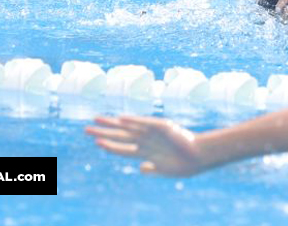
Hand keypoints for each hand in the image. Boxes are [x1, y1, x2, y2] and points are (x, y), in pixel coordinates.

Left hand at [86, 115, 205, 176]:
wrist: (201, 157)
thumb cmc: (185, 164)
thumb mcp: (165, 169)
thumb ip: (152, 168)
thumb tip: (140, 168)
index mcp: (145, 151)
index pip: (122, 147)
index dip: (109, 145)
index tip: (96, 142)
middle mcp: (146, 140)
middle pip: (120, 135)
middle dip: (103, 131)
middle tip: (86, 128)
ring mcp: (153, 133)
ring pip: (128, 127)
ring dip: (112, 124)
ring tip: (95, 120)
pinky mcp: (163, 127)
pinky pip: (145, 123)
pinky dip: (134, 121)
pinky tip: (121, 119)